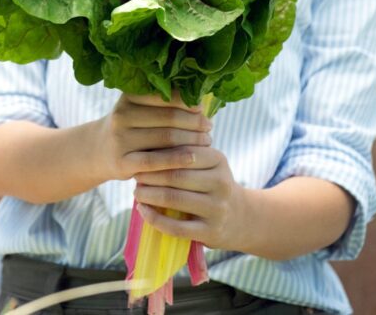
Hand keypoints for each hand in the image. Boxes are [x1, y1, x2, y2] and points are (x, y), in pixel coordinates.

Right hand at [94, 92, 212, 181]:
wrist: (99, 150)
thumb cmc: (131, 127)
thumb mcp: (138, 108)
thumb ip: (163, 103)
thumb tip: (201, 103)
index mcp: (129, 97)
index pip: (165, 95)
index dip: (187, 101)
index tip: (201, 108)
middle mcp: (122, 115)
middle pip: (169, 117)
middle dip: (194, 122)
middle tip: (209, 127)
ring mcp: (120, 139)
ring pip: (165, 138)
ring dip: (192, 140)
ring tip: (206, 141)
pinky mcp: (122, 162)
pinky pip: (155, 161)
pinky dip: (177, 160)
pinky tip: (193, 158)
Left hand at [132, 146, 249, 250]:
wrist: (240, 217)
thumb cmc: (212, 184)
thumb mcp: (207, 164)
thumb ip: (184, 152)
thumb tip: (144, 144)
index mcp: (218, 160)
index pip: (183, 152)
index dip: (158, 154)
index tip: (140, 154)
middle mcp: (221, 183)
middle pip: (176, 176)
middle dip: (150, 175)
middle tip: (134, 174)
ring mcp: (217, 209)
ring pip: (174, 199)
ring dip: (149, 195)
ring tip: (136, 192)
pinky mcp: (210, 232)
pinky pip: (176, 226)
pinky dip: (154, 218)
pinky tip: (143, 210)